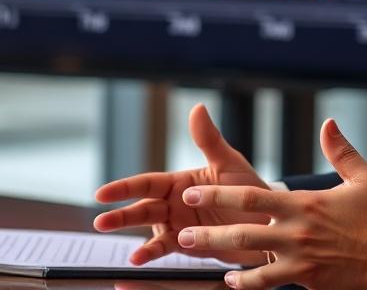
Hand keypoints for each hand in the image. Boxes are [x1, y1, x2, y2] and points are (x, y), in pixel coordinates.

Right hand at [93, 103, 270, 265]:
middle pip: (141, 208)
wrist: (268, 220)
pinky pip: (165, 248)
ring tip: (114, 242)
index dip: (123, 188)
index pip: (146, 183)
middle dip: (120, 215)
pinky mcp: (188, 245)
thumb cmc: (248, 188)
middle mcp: (174, 203)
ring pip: (148, 229)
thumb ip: (209, 139)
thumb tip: (197, 108)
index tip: (102, 193)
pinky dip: (151, 252)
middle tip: (99, 221)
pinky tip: (138, 258)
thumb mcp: (228, 162)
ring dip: (130, 235)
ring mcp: (179, 225)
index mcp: (180, 181)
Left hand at [178, 118, 366, 289]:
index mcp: (305, 204)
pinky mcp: (308, 281)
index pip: (252, 197)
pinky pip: (270, 284)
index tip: (194, 189)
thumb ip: (341, 150)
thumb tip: (329, 123)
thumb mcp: (364, 177)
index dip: (219, 194)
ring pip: (251, 261)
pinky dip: (249, 284)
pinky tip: (233, 282)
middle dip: (208, 234)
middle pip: (243, 232)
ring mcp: (300, 260)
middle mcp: (296, 233)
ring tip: (195, 256)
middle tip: (181, 232)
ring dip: (220, 259)